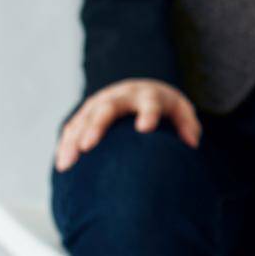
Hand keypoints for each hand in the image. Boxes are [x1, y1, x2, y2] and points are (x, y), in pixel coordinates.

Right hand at [54, 77, 200, 171]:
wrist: (138, 90)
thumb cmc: (163, 107)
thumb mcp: (179, 111)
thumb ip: (188, 125)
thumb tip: (192, 143)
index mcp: (148, 95)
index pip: (150, 102)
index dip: (149, 114)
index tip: (145, 129)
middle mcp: (122, 96)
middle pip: (108, 108)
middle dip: (97, 126)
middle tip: (88, 146)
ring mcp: (101, 102)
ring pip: (84, 118)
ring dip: (73, 139)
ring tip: (66, 164)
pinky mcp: (86, 113)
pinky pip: (73, 126)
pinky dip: (66, 143)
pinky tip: (62, 163)